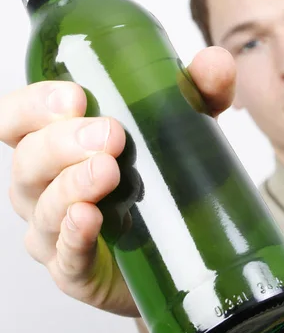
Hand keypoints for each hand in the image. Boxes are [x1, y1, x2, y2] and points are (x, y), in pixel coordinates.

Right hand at [0, 46, 235, 316]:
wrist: (179, 246)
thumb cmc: (160, 177)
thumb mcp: (181, 126)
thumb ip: (197, 91)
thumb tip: (215, 62)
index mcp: (55, 141)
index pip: (18, 117)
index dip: (34, 104)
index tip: (75, 97)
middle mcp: (44, 183)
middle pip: (28, 159)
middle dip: (63, 142)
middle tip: (111, 134)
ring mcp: (55, 229)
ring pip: (43, 206)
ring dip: (72, 185)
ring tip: (108, 172)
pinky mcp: (75, 270)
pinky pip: (64, 257)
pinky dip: (73, 237)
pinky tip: (88, 220)